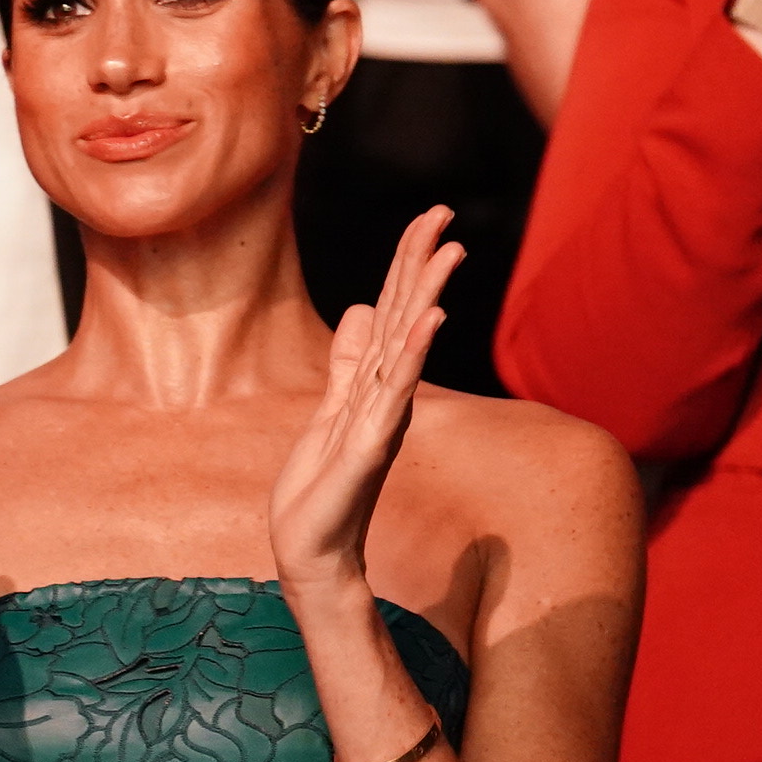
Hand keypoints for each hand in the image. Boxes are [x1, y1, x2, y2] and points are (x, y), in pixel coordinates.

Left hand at [268, 207, 461, 598]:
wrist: (311, 546)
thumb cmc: (322, 484)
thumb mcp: (331, 408)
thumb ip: (350, 362)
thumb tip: (364, 311)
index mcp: (377, 382)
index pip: (396, 311)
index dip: (408, 264)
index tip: (428, 217)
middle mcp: (389, 394)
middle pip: (409, 317)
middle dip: (424, 265)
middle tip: (445, 215)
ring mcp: (383, 418)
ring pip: (409, 346)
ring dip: (428, 297)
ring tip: (449, 253)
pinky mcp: (370, 445)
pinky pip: (394, 394)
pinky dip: (411, 356)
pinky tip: (428, 323)